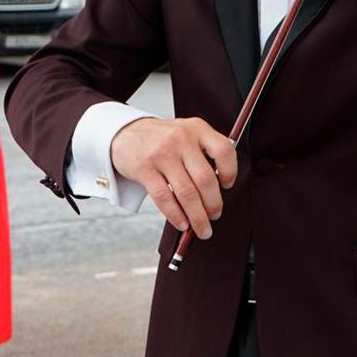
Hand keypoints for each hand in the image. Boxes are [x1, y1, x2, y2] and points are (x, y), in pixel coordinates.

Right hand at [109, 116, 237, 239]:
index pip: (223, 150)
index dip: (230, 171)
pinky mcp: (144, 168)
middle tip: (215, 216)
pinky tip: (182, 223)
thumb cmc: (163, 138)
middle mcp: (181, 139)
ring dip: (197, 216)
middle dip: (213, 204)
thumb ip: (204, 151)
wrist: (125, 133)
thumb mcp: (187, 132)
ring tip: (202, 228)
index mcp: (197, 128)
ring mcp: (162, 153)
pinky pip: (164, 198)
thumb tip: (219, 189)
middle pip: (205, 179)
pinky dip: (176, 215)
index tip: (228, 185)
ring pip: (186, 193)